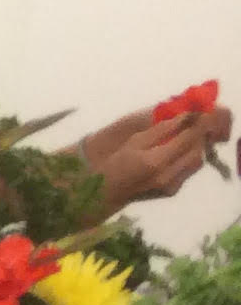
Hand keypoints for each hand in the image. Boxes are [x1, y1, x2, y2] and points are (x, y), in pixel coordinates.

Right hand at [93, 118, 212, 205]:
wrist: (107, 191)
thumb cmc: (115, 163)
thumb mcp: (135, 141)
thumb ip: (160, 129)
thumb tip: (183, 117)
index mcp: (154, 162)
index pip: (186, 138)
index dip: (196, 124)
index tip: (198, 113)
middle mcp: (166, 176)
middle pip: (196, 150)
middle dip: (199, 135)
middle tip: (195, 123)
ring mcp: (171, 186)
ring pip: (196, 161)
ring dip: (195, 147)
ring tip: (187, 136)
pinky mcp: (172, 191)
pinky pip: (189, 170)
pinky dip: (188, 158)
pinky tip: (179, 152)